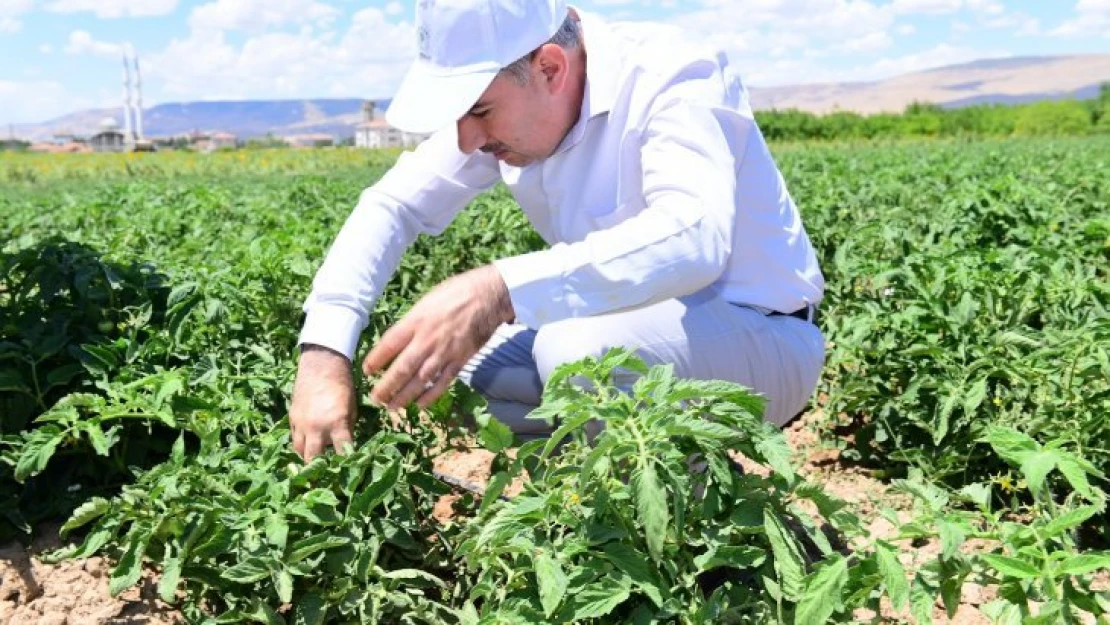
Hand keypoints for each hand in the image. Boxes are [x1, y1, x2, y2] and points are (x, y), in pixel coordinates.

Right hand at [290, 344, 356, 461]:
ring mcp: (301, 423)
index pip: (342, 452)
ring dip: (308, 456)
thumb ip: (347, 428)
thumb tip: (344, 445)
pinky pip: (294, 437)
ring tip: (316, 459)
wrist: (321, 365)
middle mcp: (317, 427)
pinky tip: (308, 443)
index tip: (347, 470)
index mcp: (337, 424)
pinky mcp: (292, 417)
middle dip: (320, 467)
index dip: (345, 463)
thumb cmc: (342, 385)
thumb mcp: (351, 408)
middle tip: (326, 471)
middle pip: (314, 459)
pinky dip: (301, 443)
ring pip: (299, 450)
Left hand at [363, 265, 513, 409]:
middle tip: (375, 398)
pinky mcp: (460, 360)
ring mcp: (444, 352)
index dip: (375, 361)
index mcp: (415, 321)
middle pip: (402, 368)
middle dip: (386, 387)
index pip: (388, 345)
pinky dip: (429, 396)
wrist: (488, 296)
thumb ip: (411, 323)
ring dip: (404, 396)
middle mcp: (427, 339)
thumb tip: (397, 341)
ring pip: (420, 380)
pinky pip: (442, 382)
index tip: (366, 371)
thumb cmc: (455, 293)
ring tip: (392, 407)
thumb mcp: (425, 302)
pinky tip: (419, 405)